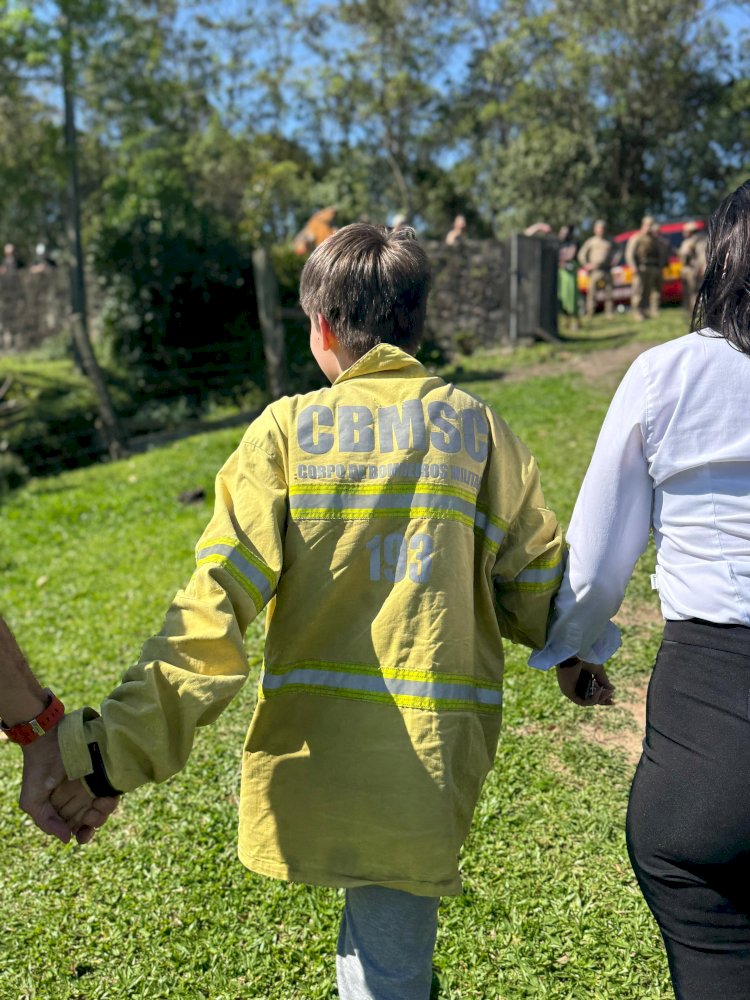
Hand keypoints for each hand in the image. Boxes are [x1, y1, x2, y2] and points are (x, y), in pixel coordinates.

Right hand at [19, 729, 117, 843]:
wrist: (48, 741)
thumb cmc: (38, 770)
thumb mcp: (33, 801)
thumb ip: (47, 822)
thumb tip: (67, 839)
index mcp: (64, 808)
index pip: (78, 828)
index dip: (84, 835)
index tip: (83, 835)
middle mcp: (79, 799)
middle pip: (94, 821)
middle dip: (94, 823)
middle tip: (90, 814)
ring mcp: (92, 786)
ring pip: (105, 809)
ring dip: (104, 813)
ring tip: (98, 804)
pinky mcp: (103, 774)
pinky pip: (113, 792)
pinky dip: (111, 800)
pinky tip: (104, 798)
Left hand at [556, 659, 614, 706]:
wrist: (575, 651)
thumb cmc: (584, 656)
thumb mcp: (597, 670)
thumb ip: (603, 681)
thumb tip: (612, 690)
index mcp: (580, 679)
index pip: (591, 692)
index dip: (602, 697)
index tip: (613, 701)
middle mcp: (574, 686)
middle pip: (589, 699)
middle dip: (602, 700)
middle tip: (612, 700)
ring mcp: (570, 690)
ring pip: (587, 702)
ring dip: (599, 699)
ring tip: (607, 692)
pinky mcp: (567, 692)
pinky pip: (582, 702)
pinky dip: (593, 699)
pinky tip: (600, 691)